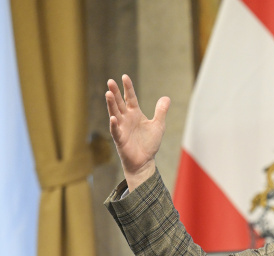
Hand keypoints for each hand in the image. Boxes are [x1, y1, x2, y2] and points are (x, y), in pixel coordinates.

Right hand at [105, 74, 169, 190]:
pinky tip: (113, 118)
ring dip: (111, 104)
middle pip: (119, 102)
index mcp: (135, 114)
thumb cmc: (149, 143)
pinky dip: (114, 124)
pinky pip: (116, 130)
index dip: (128, 88)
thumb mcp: (158, 125)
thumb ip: (161, 112)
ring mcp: (122, 128)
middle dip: (115, 92)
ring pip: (114, 113)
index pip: (130, 97)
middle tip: (110, 81)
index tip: (124, 76)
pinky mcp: (120, 139)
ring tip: (108, 93)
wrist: (144, 161)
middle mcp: (126, 118)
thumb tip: (166, 97)